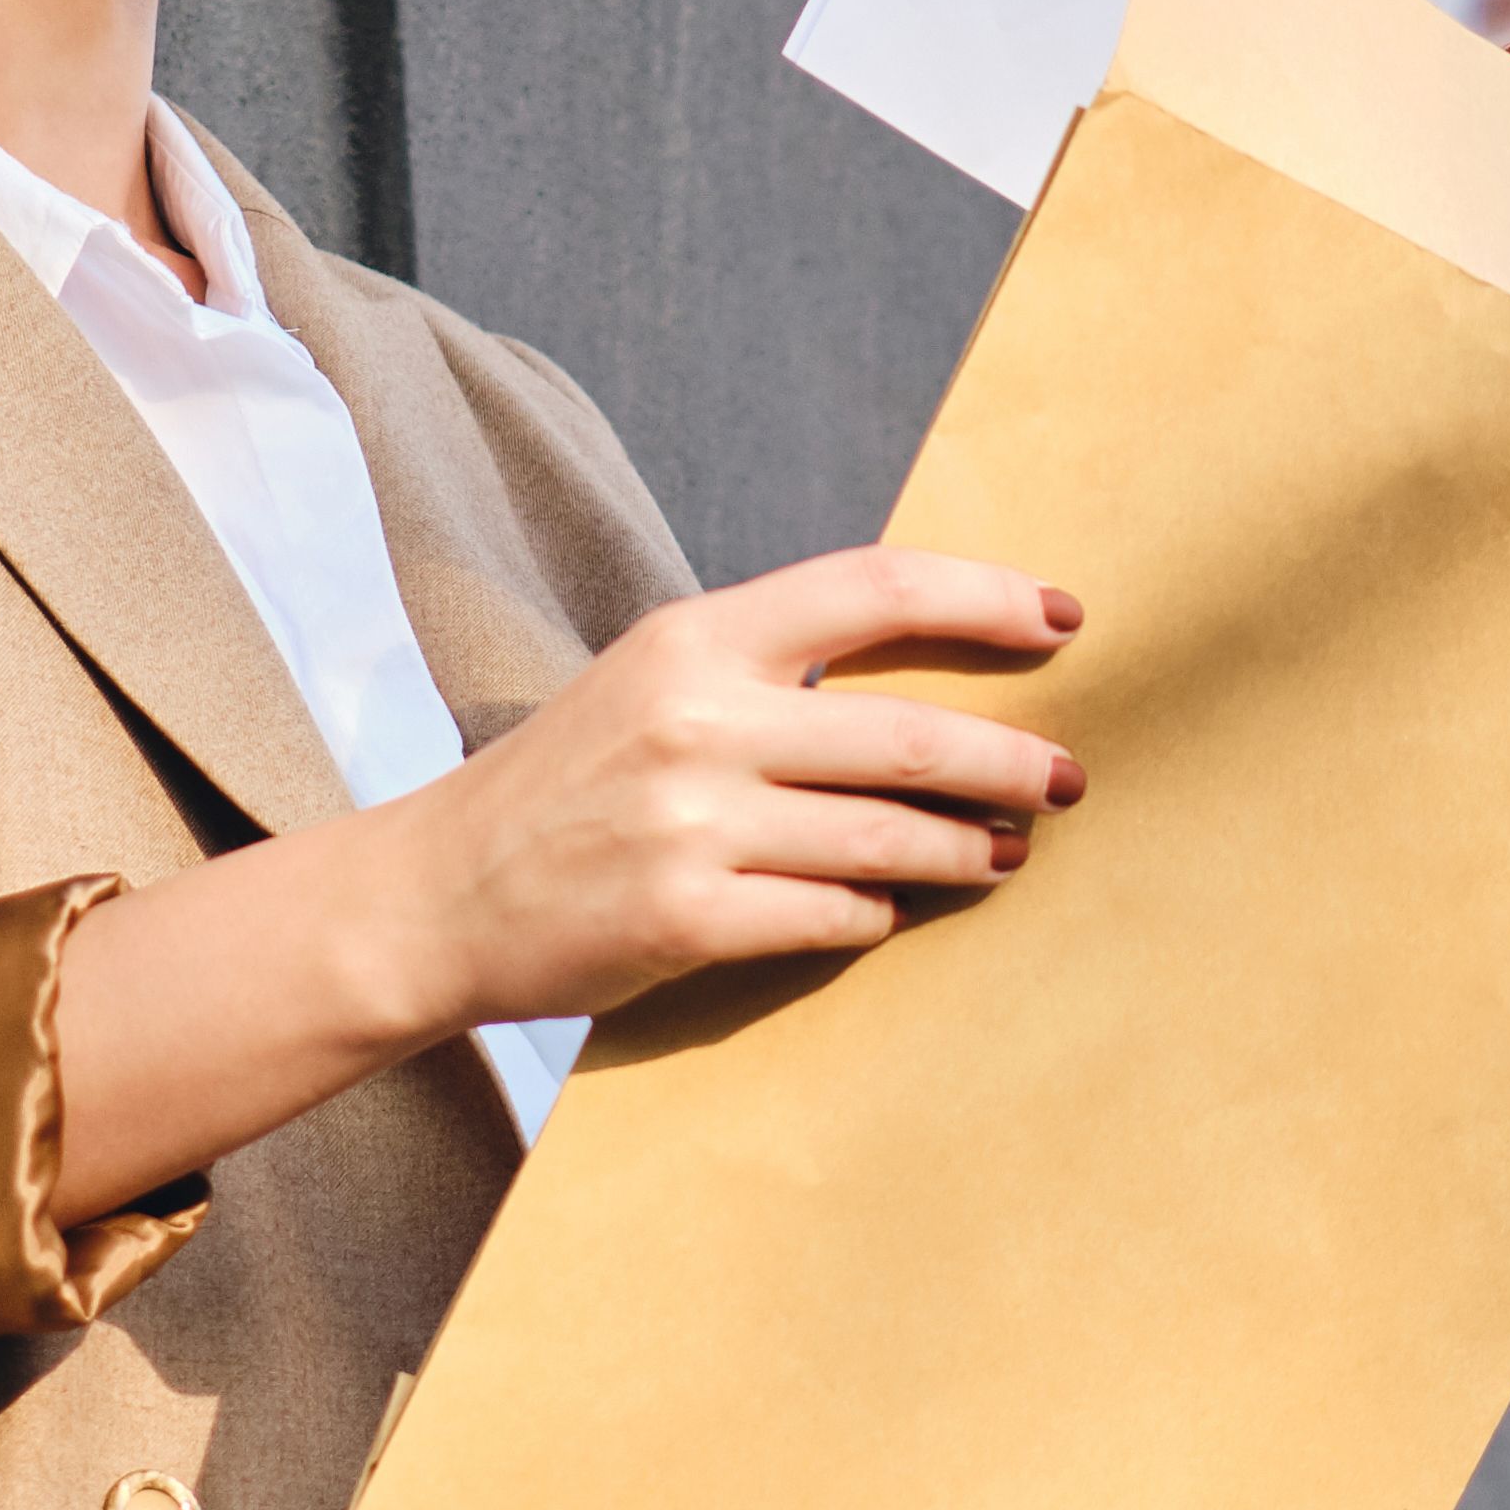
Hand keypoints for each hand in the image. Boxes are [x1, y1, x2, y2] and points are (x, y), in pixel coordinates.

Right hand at [40, 546, 1079, 1219]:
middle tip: (1072, 776)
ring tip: (1007, 852)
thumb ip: (771, 668)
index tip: (1066, 621)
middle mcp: (696, 721)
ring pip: (887, 838)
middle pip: (907, 732)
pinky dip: (875, 916)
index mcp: (695, 639)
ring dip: (968, 849)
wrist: (438, 895)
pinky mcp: (682, 920)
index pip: (873, 589)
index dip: (985, 600)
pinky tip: (890, 911)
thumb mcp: (655, 683)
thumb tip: (934, 674)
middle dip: (1011, 759)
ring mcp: (689, 825)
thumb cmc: (569, 784)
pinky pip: (831, 917)